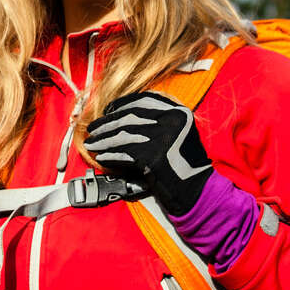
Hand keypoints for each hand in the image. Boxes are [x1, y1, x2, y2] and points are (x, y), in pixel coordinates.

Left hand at [84, 91, 211, 215]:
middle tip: (92, 129)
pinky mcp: (153, 158)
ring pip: (124, 135)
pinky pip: (124, 154)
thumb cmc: (185, 162)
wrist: (197, 189)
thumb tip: (121, 114)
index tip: (107, 110)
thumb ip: (158, 120)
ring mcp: (163, 138)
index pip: (144, 100)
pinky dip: (110, 156)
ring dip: (103, 140)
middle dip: (107, 123)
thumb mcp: (179, 133)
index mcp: (179, 112)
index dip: (122, 104)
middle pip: (130, 117)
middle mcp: (172, 121)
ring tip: (91, 144)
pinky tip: (102, 157)